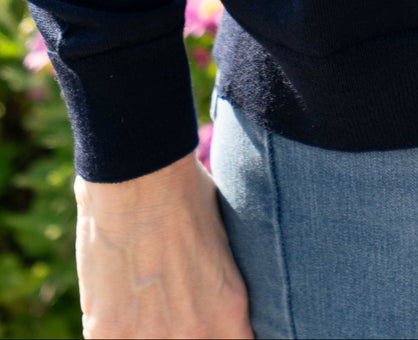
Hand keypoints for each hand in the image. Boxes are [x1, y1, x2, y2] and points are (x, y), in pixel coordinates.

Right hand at [74, 149, 254, 338]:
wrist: (139, 174)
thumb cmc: (184, 192)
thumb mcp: (221, 241)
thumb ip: (217, 282)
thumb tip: (212, 291)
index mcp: (229, 309)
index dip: (219, 330)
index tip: (210, 319)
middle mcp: (194, 332)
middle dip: (183, 327)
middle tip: (170, 297)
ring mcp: (149, 337)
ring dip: (145, 328)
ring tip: (142, 295)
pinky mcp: (108, 334)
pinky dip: (114, 325)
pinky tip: (117, 295)